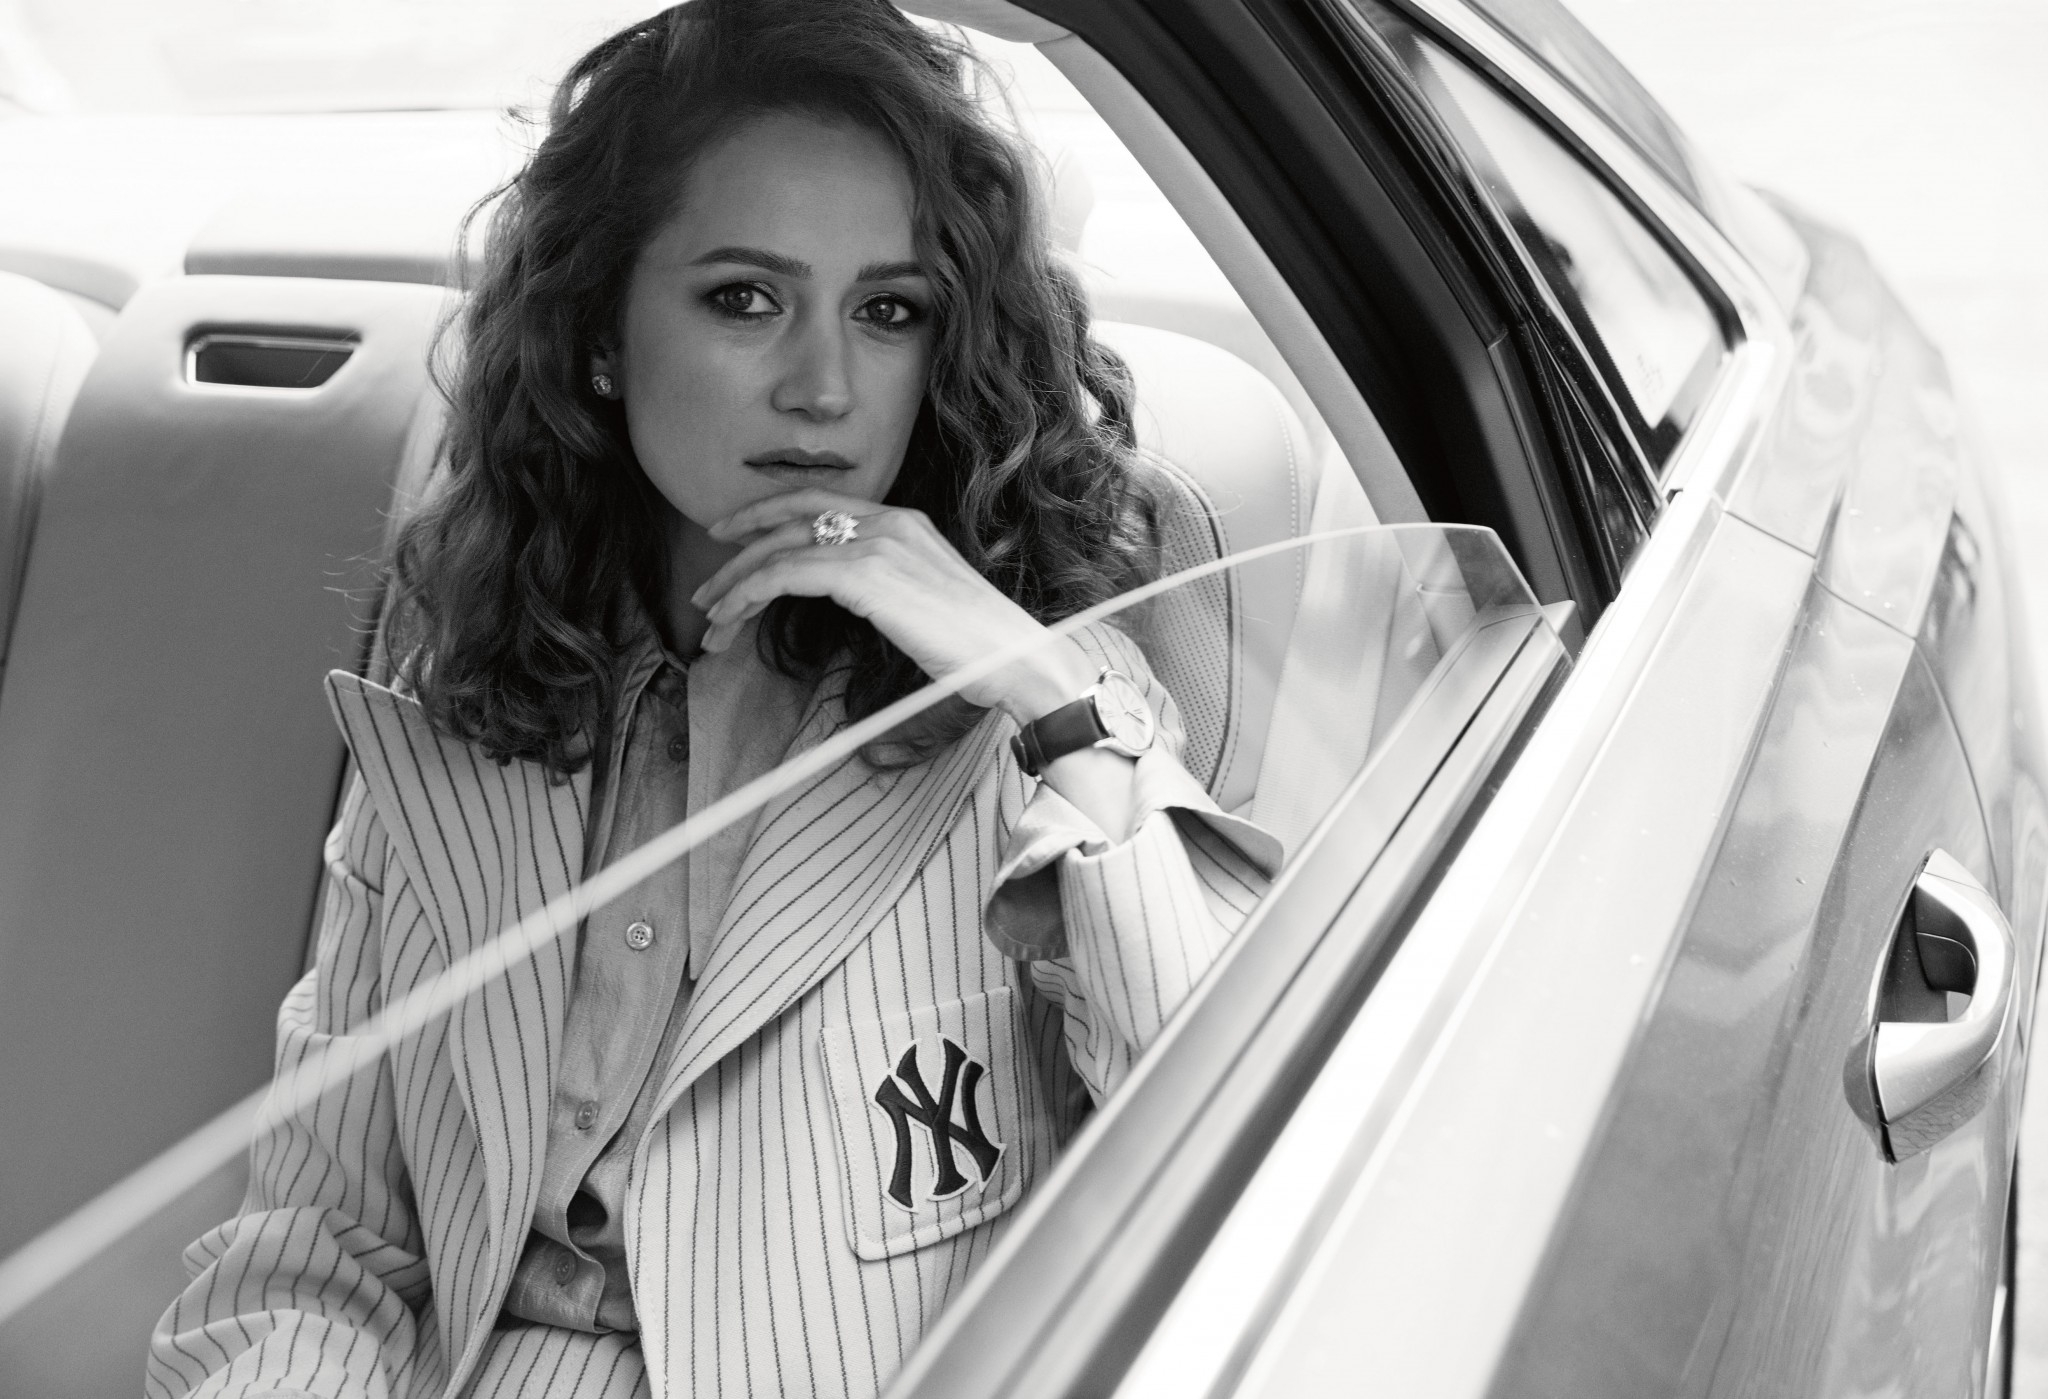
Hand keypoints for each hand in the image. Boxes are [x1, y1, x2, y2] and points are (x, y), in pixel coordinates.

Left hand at [691, 488, 1094, 724]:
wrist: (1016, 658)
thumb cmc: (980, 648)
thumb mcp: (927, 604)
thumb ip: (890, 591)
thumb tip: (860, 605)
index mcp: (904, 522)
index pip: (819, 504)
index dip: (766, 515)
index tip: (731, 538)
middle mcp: (888, 522)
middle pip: (790, 520)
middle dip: (738, 552)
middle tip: (706, 590)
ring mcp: (878, 545)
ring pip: (781, 550)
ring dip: (735, 585)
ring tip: (710, 620)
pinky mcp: (867, 576)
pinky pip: (787, 574)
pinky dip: (749, 593)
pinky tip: (732, 617)